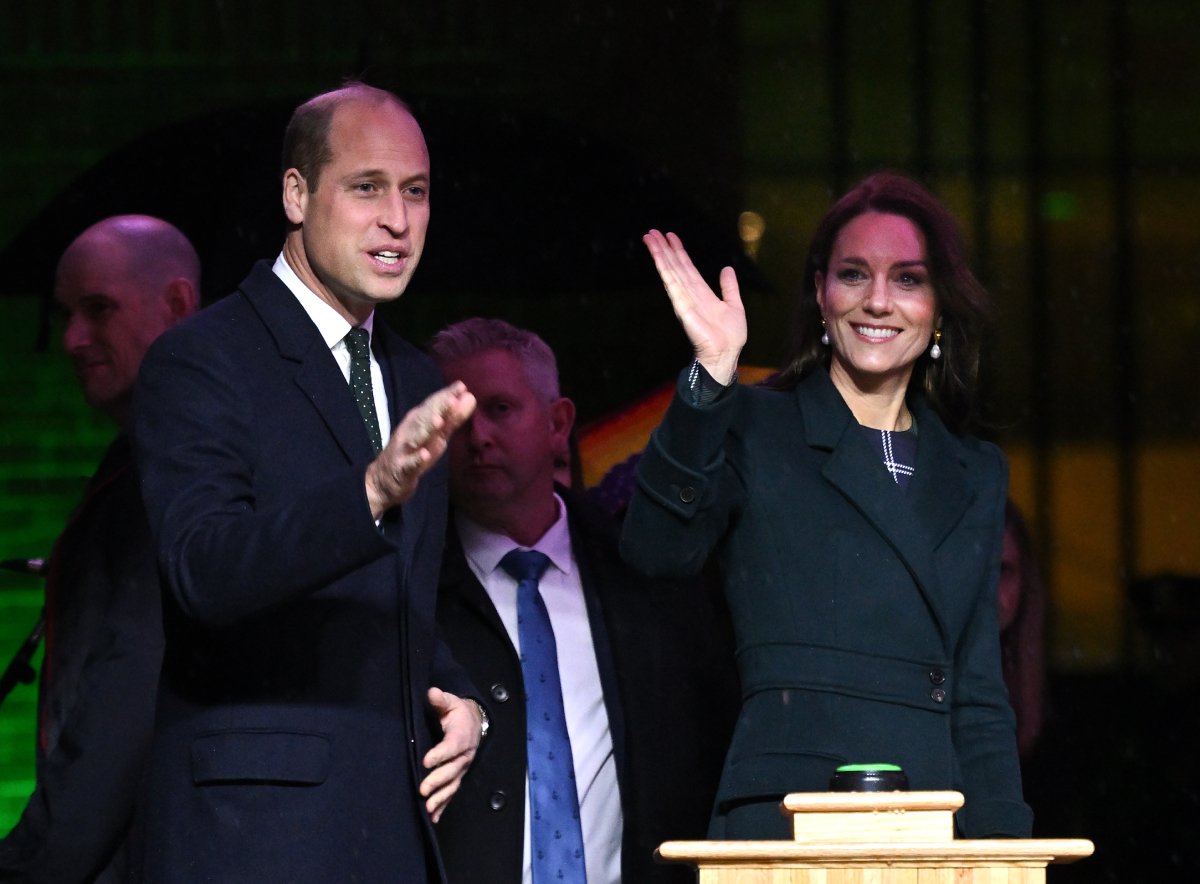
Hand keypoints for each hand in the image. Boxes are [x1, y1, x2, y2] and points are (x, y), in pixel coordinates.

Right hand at [364, 381, 475, 518]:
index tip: (461, 385)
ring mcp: (405, 449)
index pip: (433, 405)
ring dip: (426, 428)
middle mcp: (411, 431)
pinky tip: (425, 455)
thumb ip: (453, 418)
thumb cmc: (415, 452)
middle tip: (453, 398)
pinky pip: (410, 463)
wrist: (385, 479)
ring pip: (416, 437)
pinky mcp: (402, 468)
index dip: (446, 396)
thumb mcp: (437, 435)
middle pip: (424, 417)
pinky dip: (417, 459)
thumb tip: (471, 396)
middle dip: (438, 408)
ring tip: (439, 421)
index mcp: (419, 420)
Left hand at [420, 687, 482, 822]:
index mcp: (462, 736)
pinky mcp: (458, 777)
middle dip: (438, 781)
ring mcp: (462, 768)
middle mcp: (464, 755)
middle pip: (452, 770)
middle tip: (423, 789)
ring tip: (427, 808)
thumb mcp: (450, 703)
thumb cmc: (457, 713)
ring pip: (452, 785)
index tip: (426, 761)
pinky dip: (443, 806)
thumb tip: (432, 692)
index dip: (440, 754)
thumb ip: (440, 700)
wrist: (474, 724)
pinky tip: (433, 818)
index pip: (452, 746)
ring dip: (440, 798)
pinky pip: (452, 793)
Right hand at [643, 229, 746, 383]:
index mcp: (701, 292)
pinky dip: (665, 270)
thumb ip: (729, 287)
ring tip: (650, 237)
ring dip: (660, 254)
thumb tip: (726, 269)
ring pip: (671, 271)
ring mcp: (684, 299)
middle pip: (675, 266)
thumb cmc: (730, 336)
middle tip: (652, 232)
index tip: (670, 236)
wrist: (726, 354)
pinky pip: (673, 285)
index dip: (679, 251)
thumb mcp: (734, 305)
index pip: (687, 267)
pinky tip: (659, 258)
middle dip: (664, 249)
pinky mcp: (682, 307)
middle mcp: (690, 293)